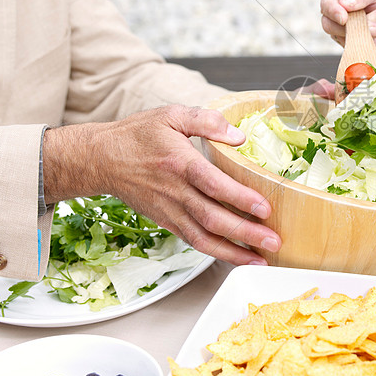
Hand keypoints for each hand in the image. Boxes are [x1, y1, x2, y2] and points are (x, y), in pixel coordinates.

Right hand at [43, 105, 279, 265]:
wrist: (101, 160)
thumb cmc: (137, 135)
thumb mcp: (171, 115)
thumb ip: (206, 121)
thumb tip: (239, 135)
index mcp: (180, 164)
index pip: (213, 185)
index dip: (240, 198)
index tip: (265, 208)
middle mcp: (175, 192)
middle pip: (213, 219)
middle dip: (246, 233)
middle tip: (274, 242)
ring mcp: (170, 211)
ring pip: (204, 239)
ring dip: (234, 252)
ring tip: (261, 260)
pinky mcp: (166, 222)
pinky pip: (194, 241)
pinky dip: (217, 253)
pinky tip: (238, 256)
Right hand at [320, 0, 375, 60]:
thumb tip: (344, 4)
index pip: (326, 2)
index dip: (331, 9)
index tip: (344, 16)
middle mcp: (341, 17)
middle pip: (329, 24)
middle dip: (352, 23)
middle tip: (373, 20)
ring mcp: (348, 34)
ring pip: (347, 35)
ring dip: (371, 23)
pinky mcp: (359, 47)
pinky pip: (362, 44)